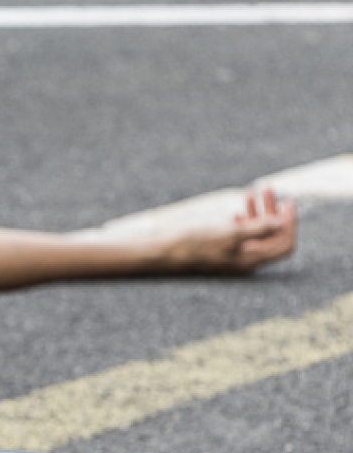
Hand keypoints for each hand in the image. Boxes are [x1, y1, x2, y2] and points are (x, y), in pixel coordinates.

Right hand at [153, 186, 298, 274]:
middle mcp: (245, 260)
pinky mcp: (221, 248)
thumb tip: (282, 223)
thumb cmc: (194, 243)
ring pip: (255, 232)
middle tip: (269, 191)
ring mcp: (233, 254)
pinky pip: (241, 234)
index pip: (284, 245)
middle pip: (271, 236)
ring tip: (253, 192)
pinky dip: (244, 219)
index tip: (286, 204)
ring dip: (258, 212)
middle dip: (273, 213)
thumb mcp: (229, 233)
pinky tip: (238, 209)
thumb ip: (258, 228)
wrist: (163, 250)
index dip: (290, 225)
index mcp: (250, 261)